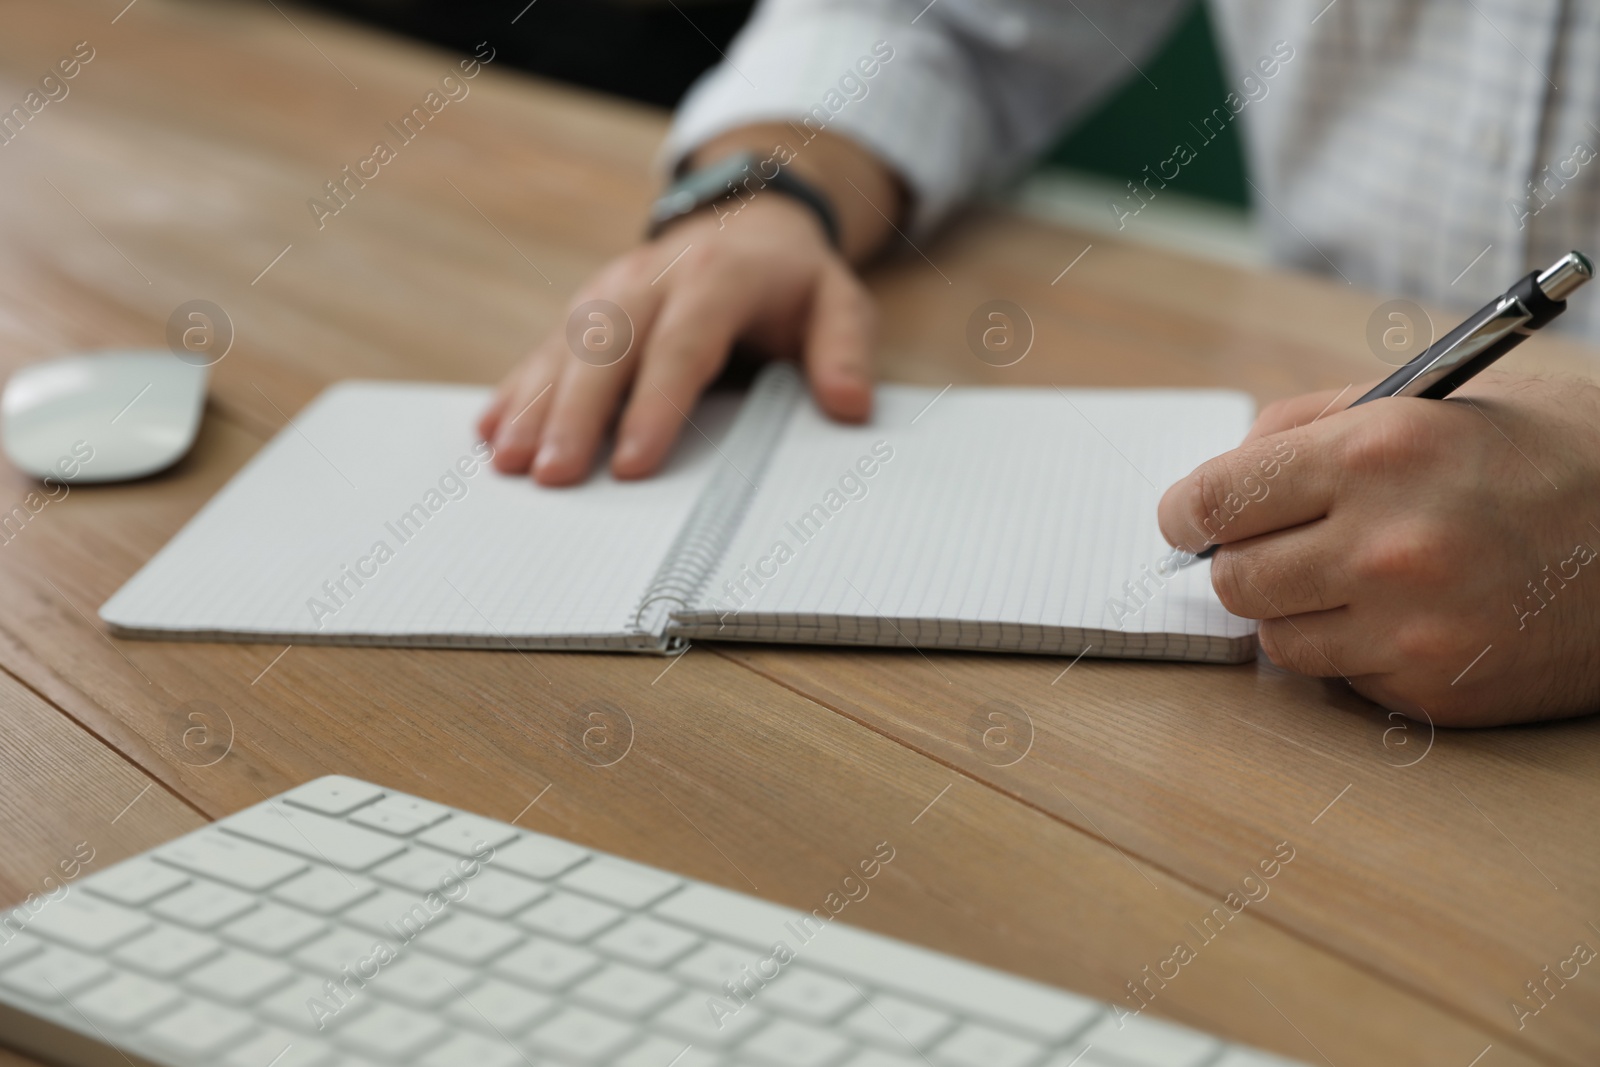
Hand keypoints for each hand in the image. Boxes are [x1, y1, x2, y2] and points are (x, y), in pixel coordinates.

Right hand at [478, 125, 903, 485]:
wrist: (744, 221)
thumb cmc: (791, 281)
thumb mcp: (839, 301)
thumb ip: (846, 350)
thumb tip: (848, 405)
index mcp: (715, 278)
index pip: (681, 347)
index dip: (655, 407)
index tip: (633, 464)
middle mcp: (650, 279)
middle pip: (606, 349)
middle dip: (575, 416)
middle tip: (552, 475)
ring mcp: (609, 292)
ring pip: (565, 350)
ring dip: (533, 407)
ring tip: (508, 463)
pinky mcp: (585, 309)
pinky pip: (544, 350)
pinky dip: (516, 390)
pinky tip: (490, 430)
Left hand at [1157, 373, 1599, 725]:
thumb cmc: (1553, 454)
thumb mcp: (1434, 399)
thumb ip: (1312, 425)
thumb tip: (1227, 470)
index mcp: (1379, 452)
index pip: (1217, 500)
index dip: (1187, 513)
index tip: (1187, 520)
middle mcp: (1388, 543)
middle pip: (1234, 579)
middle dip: (1242, 562)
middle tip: (1275, 548)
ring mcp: (1413, 628)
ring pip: (1277, 639)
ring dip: (1296, 611)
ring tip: (1355, 579)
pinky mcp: (1437, 690)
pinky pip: (1342, 678)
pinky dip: (1354, 651)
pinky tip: (1408, 616)